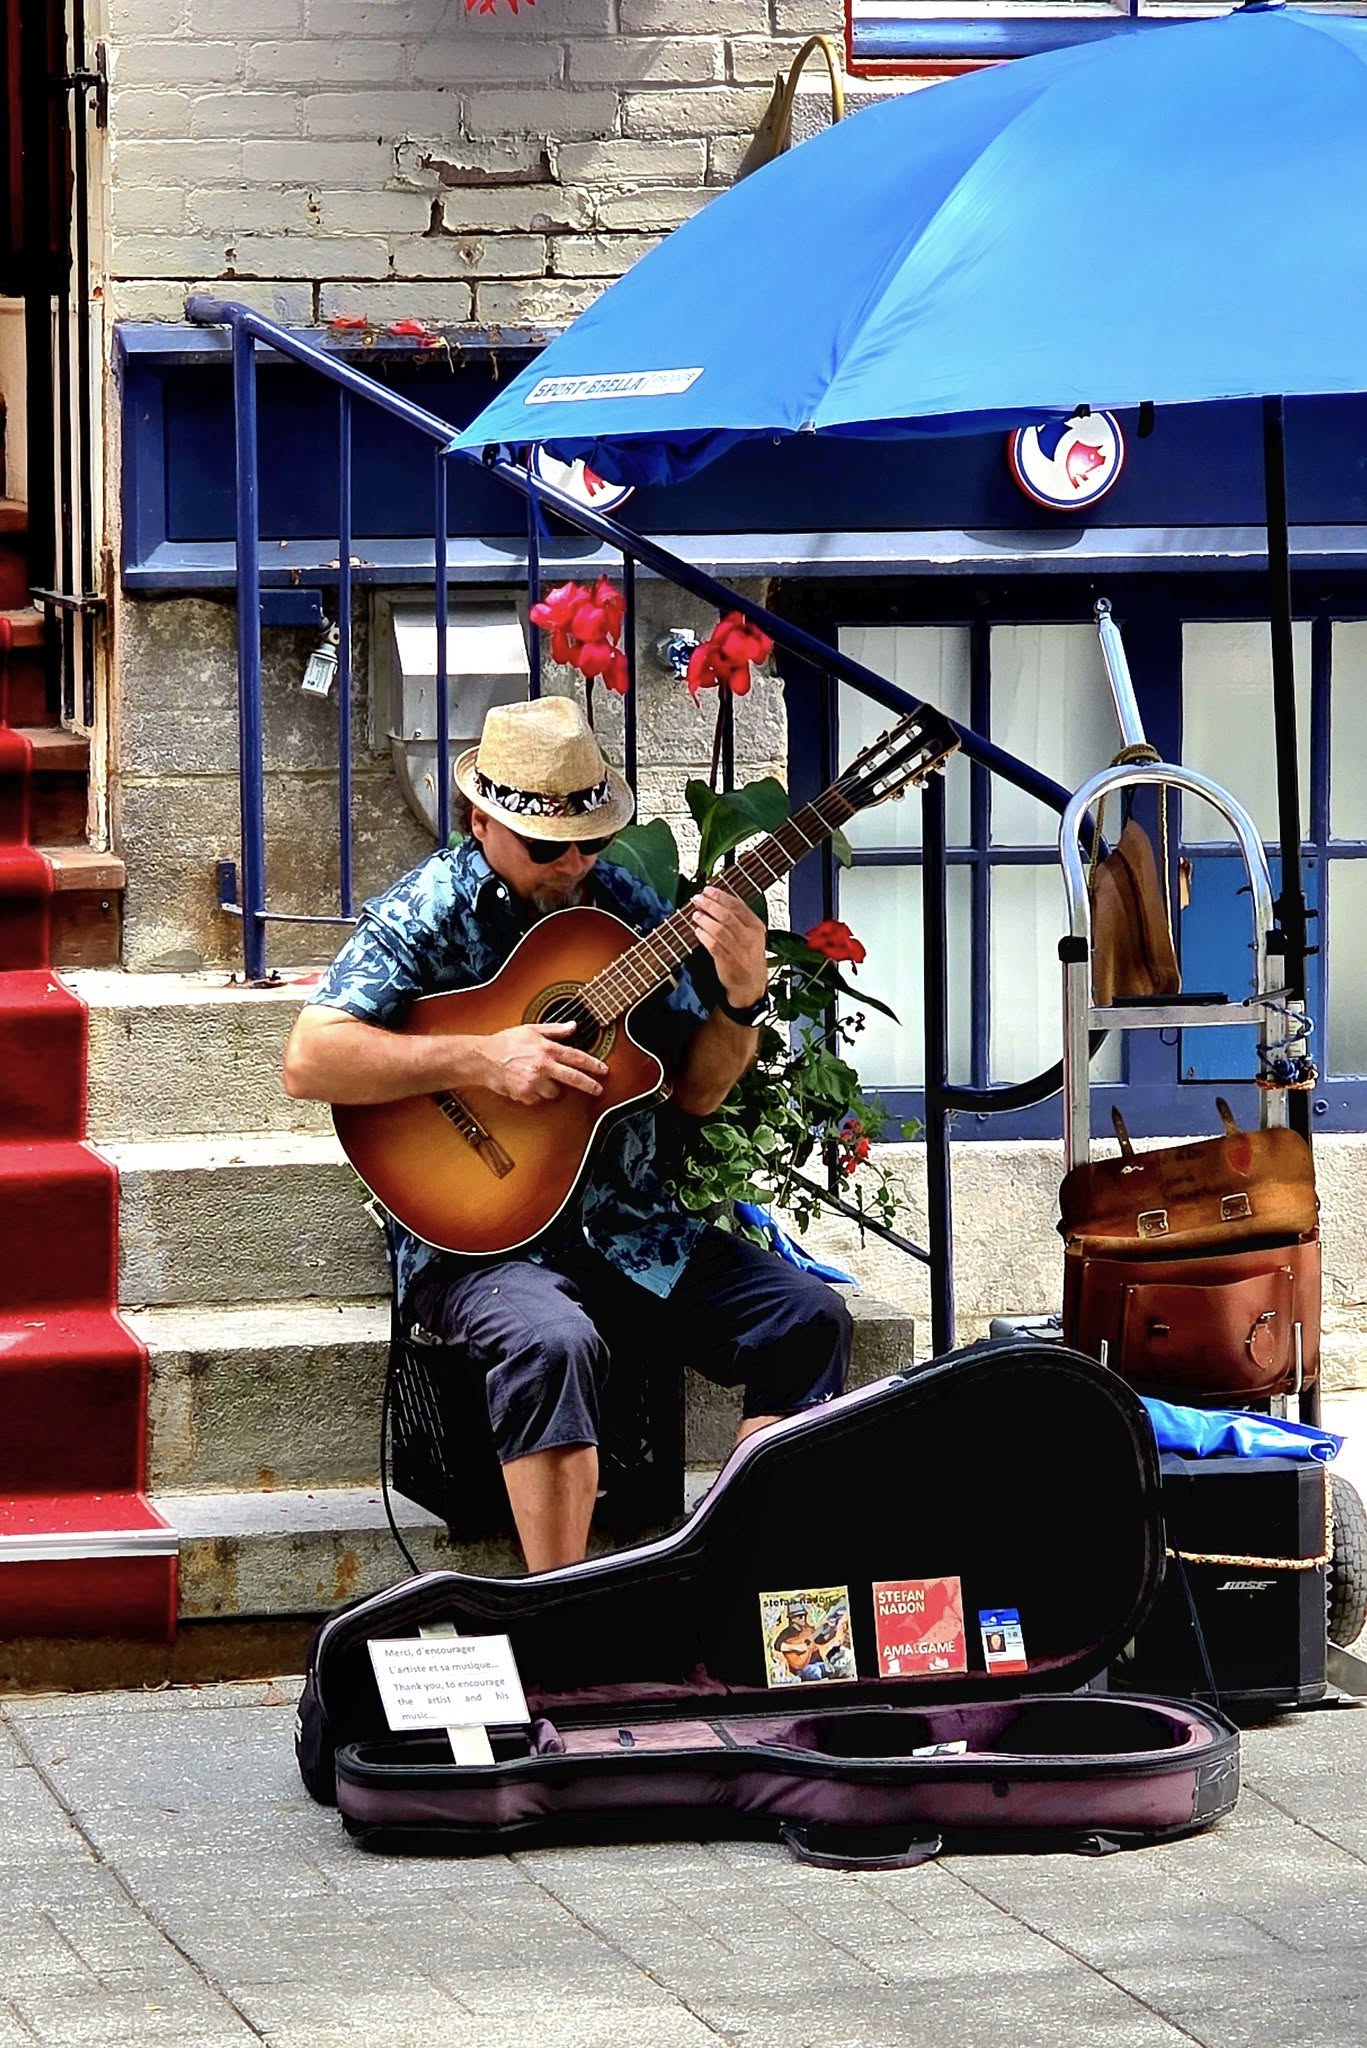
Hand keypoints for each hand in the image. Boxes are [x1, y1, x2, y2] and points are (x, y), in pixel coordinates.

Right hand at [478, 1022, 606, 1104]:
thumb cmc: (505, 1042)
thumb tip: (573, 1026)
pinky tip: (526, 1084)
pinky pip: (537, 1099)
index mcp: (546, 1048)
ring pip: (554, 1092)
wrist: (483, 1058)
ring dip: (550, 1088)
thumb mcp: (531, 1029)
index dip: (593, 1064)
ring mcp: (534, 1081)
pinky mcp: (525, 1094)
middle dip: (589, 1085)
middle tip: (598, 1089)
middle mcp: (543, 1066)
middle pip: (573, 1078)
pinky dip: (534, 1094)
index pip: (576, 1057)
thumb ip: (554, 1029)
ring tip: (538, 1078)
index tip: (603, 1070)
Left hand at [688, 885, 767, 1008]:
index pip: (738, 905)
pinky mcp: (728, 961)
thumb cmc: (747, 955)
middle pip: (727, 916)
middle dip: (710, 905)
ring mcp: (739, 950)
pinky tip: (697, 931)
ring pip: (719, 929)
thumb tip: (715, 899)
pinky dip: (703, 936)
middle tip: (697, 899)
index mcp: (756, 926)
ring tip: (695, 914)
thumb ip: (738, 918)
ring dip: (705, 919)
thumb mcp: (751, 934)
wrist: (751, 983)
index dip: (720, 896)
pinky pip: (713, 945)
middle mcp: (749, 937)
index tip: (707, 890)